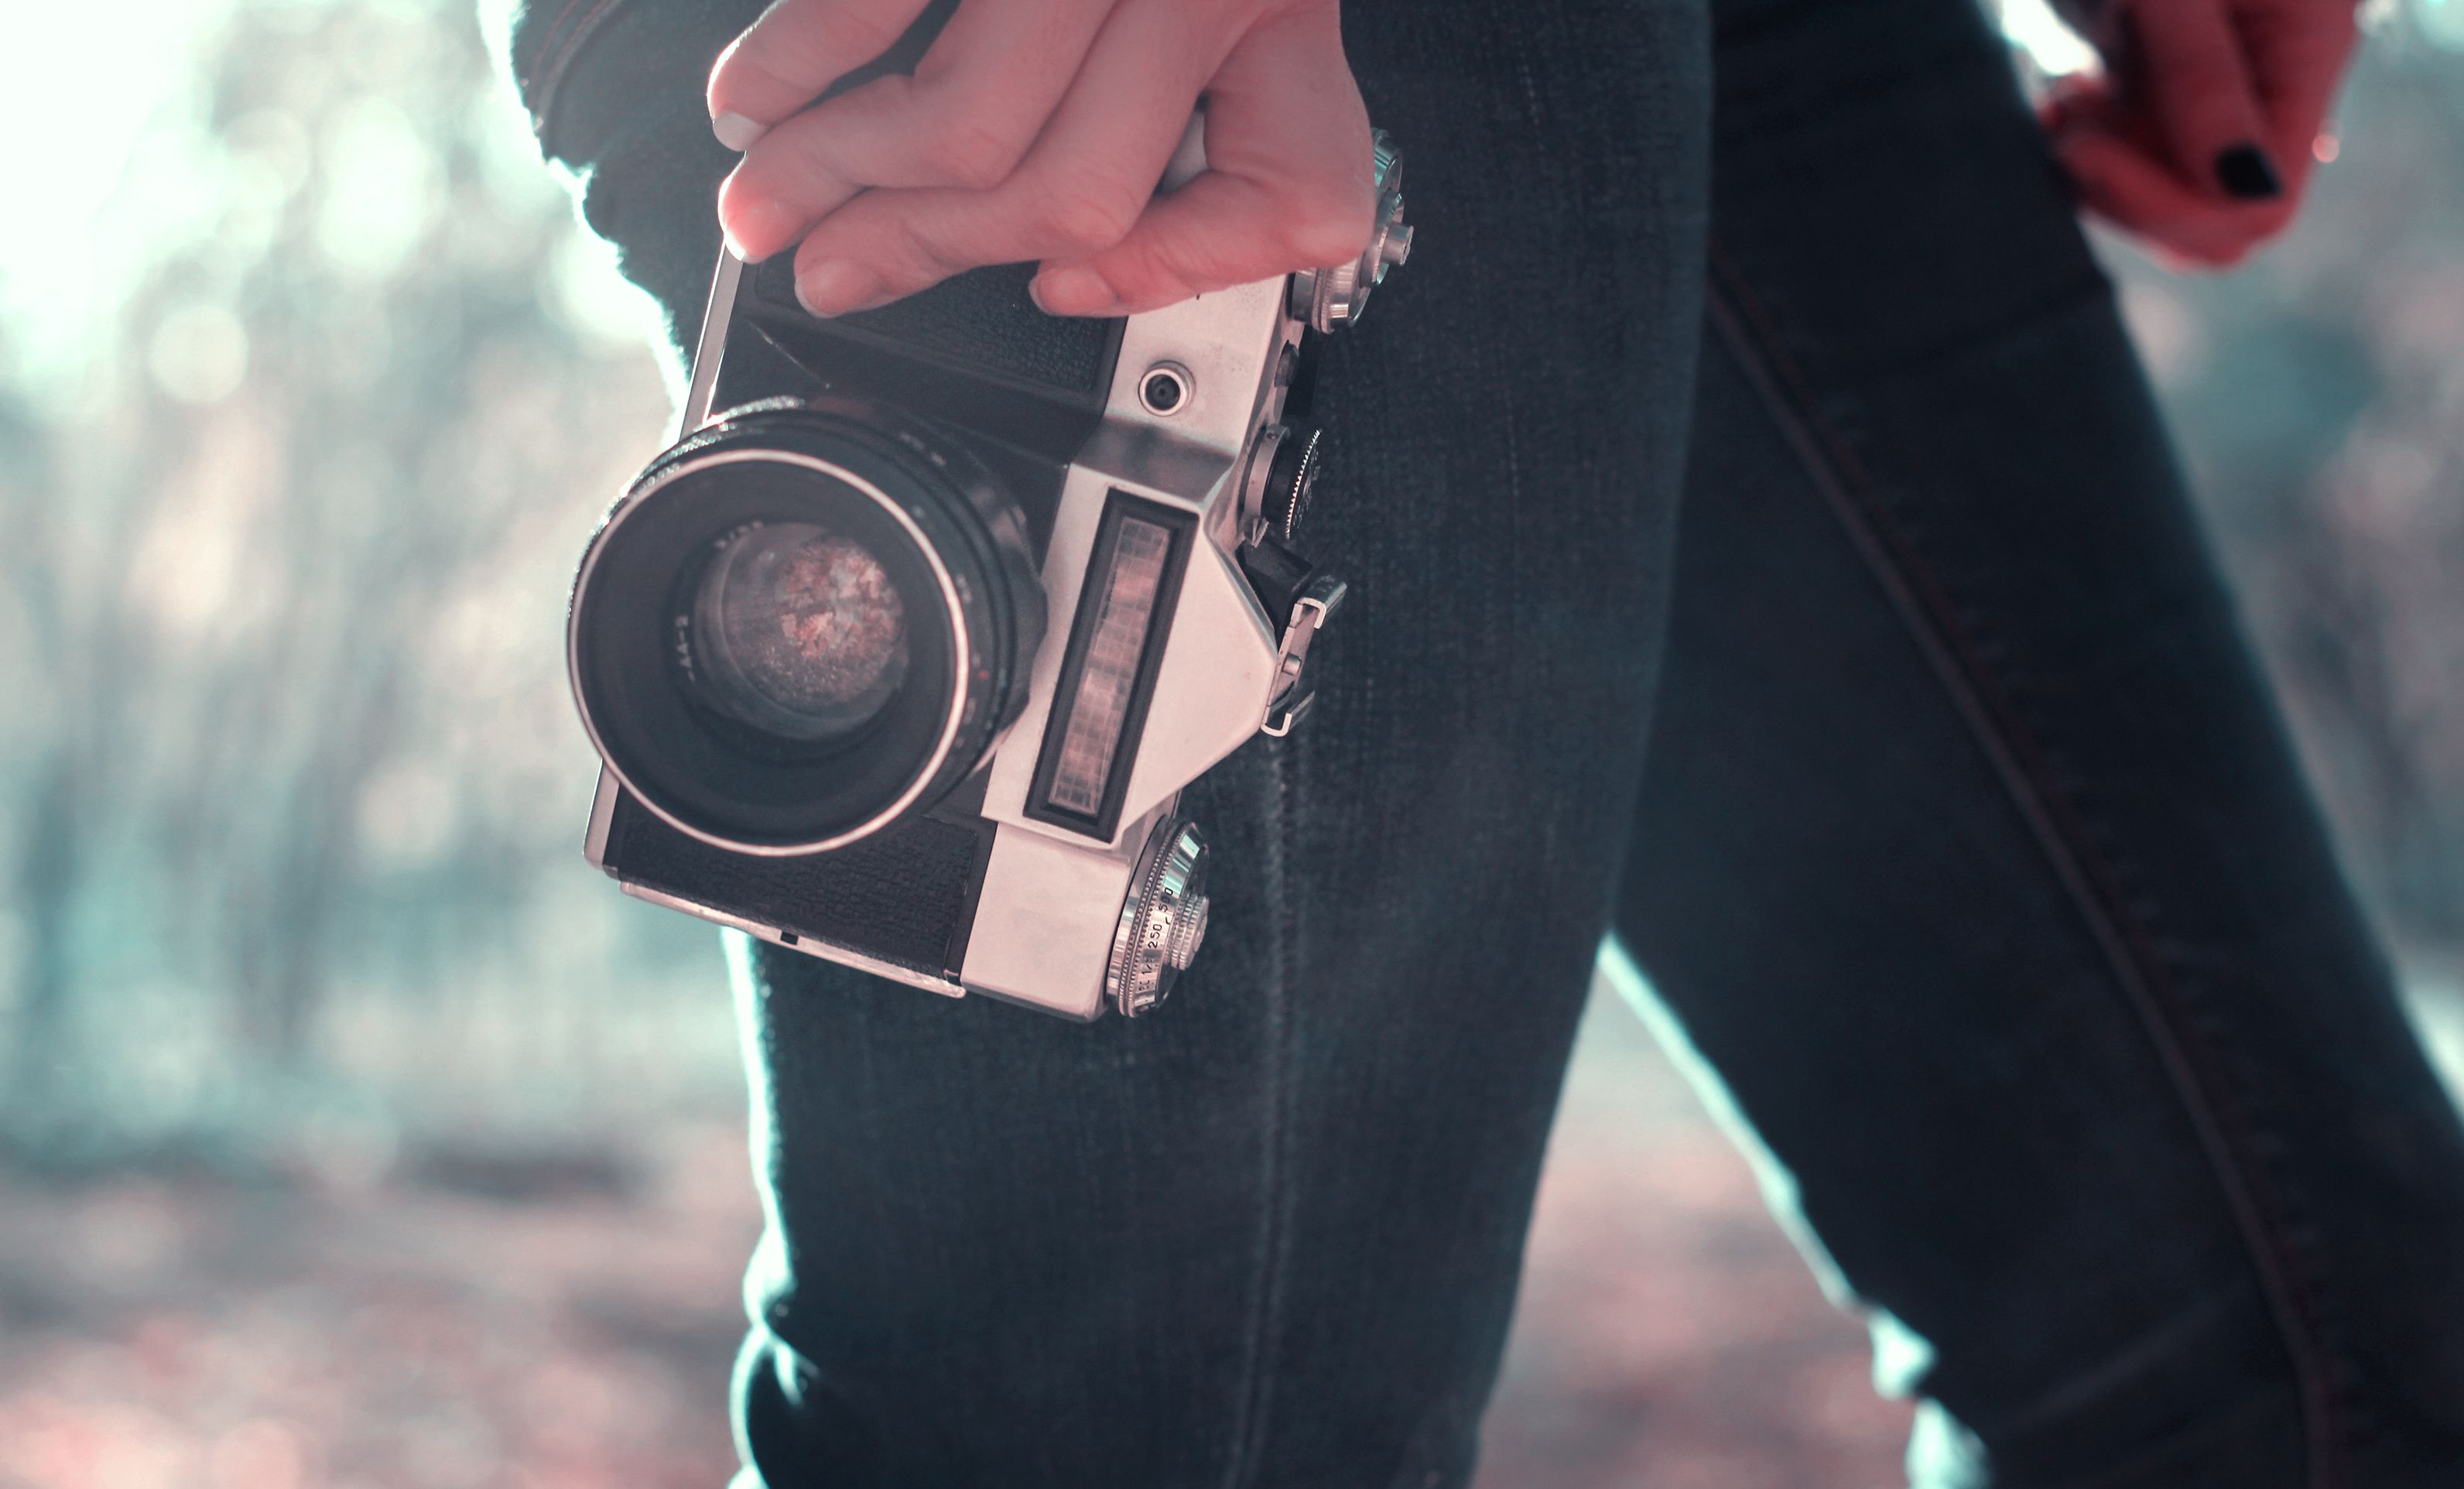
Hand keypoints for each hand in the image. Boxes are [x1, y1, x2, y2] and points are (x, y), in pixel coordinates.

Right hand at [705, 0, 1377, 317]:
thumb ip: (1185, 52)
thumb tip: (1052, 206)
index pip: (1295, 201)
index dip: (1182, 269)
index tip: (1066, 285)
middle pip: (1077, 193)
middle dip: (928, 253)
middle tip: (835, 270)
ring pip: (972, 132)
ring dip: (838, 183)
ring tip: (766, 205)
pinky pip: (877, 9)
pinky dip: (795, 68)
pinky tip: (753, 98)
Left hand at [2043, 0, 2358, 267]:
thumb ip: (2202, 79)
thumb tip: (2245, 191)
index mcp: (2307, 56)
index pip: (2258, 205)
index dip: (2165, 207)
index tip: (2082, 147)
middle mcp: (2276, 90)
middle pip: (2215, 225)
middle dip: (2126, 198)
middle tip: (2071, 126)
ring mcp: (2226, 99)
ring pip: (2167, 207)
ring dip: (2098, 178)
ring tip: (2066, 100)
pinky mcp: (2172, 96)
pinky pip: (2136, 171)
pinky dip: (2088, 154)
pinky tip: (2063, 102)